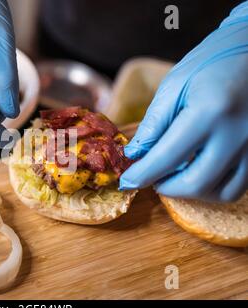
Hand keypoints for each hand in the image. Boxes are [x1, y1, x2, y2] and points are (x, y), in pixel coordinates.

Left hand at [120, 2, 247, 201]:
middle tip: (150, 177)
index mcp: (210, 112)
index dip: (143, 174)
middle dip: (165, 187)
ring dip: (190, 190)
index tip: (126, 182)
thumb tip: (136, 155)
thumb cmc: (211, 60)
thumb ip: (154, 124)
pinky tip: (198, 170)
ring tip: (173, 174)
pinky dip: (213, 185)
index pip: (167, 158)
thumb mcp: (175, 85)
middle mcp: (237, 134)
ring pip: (220, 191)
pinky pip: (238, 185)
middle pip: (195, 183)